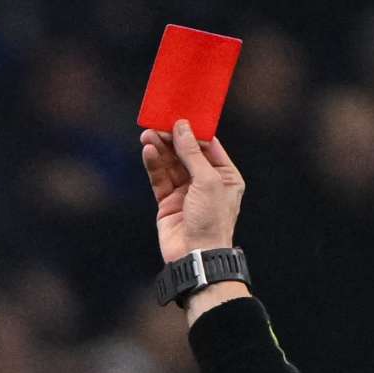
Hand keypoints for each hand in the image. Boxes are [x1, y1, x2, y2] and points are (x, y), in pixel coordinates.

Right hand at [140, 119, 245, 263]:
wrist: (196, 254)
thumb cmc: (211, 220)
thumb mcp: (207, 180)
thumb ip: (192, 153)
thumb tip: (182, 127)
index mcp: (225, 176)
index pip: (208, 146)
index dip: (193, 131)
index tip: (178, 116)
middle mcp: (206, 182)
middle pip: (186, 153)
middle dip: (172, 139)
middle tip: (157, 125)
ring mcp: (186, 192)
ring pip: (170, 164)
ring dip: (160, 149)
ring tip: (148, 135)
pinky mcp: (168, 202)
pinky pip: (160, 179)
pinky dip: (154, 165)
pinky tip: (148, 152)